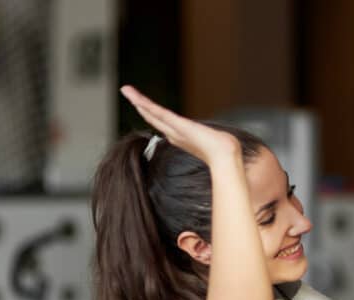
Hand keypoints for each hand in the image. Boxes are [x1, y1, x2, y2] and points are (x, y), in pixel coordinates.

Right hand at [120, 85, 240, 165]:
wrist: (226, 155)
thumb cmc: (225, 151)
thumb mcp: (217, 143)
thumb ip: (215, 140)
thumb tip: (227, 140)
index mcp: (183, 138)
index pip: (164, 124)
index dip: (152, 116)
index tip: (144, 108)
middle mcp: (176, 134)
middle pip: (153, 117)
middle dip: (141, 106)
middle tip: (129, 94)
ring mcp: (175, 130)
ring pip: (152, 113)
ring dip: (138, 101)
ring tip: (126, 90)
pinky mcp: (177, 125)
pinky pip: (158, 113)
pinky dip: (146, 104)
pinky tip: (136, 98)